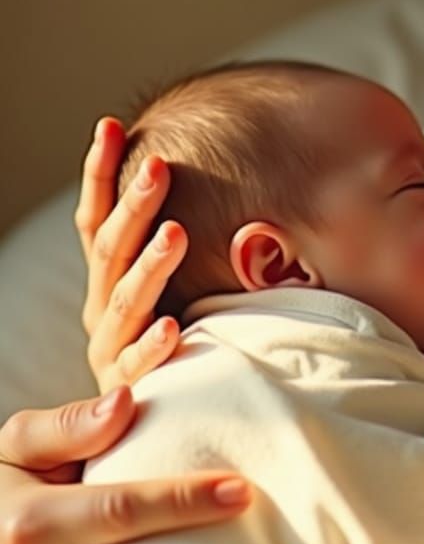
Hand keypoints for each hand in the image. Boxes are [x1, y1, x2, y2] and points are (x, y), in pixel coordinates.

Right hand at [0, 388, 249, 543]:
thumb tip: (126, 399)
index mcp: (30, 526)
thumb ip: (66, 425)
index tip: (240, 489)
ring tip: (245, 539)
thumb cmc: (8, 490)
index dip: (185, 499)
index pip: (122, 509)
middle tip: (254, 508)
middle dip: (200, 537)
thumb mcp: (18, 450)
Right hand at [75, 117, 188, 391]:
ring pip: (125, 300)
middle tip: (159, 166)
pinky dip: (154, 345)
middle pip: (111, 249)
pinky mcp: (128, 388)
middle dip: (135, 206)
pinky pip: (139, 365)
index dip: (100, 172)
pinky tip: (174, 327)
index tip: (109, 125)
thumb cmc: (172, 331)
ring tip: (176, 233)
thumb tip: (207, 165)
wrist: (141, 418)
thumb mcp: (163, 281)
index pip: (96, 218)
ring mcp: (110, 347)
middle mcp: (101, 307)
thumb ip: (172, 237)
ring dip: (149, 265)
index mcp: (106, 278)